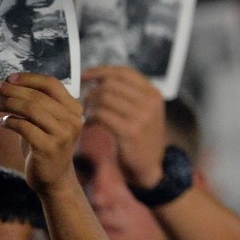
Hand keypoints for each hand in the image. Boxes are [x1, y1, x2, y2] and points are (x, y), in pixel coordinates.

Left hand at [0, 73, 82, 193]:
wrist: (53, 177)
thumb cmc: (45, 144)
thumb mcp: (47, 121)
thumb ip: (37, 103)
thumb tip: (7, 85)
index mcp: (74, 109)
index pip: (52, 84)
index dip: (29, 78)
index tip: (10, 78)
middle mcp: (72, 120)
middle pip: (38, 96)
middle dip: (13, 90)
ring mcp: (63, 134)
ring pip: (31, 109)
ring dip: (9, 104)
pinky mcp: (49, 148)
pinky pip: (24, 127)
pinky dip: (9, 122)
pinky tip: (4, 123)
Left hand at [81, 66, 165, 188]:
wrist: (150, 167)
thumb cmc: (141, 138)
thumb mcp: (144, 112)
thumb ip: (129, 94)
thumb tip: (98, 78)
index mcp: (154, 94)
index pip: (124, 72)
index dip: (101, 71)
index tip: (85, 75)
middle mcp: (150, 102)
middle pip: (111, 84)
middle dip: (93, 90)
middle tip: (85, 101)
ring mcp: (142, 116)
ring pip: (104, 97)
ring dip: (89, 104)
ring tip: (88, 113)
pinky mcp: (130, 131)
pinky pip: (101, 114)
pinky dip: (91, 116)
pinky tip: (90, 123)